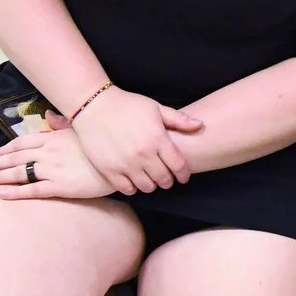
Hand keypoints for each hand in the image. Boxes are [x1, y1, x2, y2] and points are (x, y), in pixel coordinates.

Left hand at [0, 124, 114, 200]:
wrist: (119, 165)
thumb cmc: (100, 147)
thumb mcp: (82, 130)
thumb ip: (63, 123)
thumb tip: (49, 114)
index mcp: (53, 138)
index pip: (21, 143)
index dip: (5, 149)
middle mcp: (48, 153)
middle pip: (15, 158)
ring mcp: (52, 170)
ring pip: (18, 173)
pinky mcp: (58, 187)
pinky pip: (31, 190)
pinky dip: (14, 192)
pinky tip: (1, 193)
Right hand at [69, 85, 203, 192]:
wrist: (94, 107)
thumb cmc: (128, 106)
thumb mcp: (156, 108)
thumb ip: (179, 120)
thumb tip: (200, 125)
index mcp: (157, 138)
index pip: (178, 165)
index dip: (183, 174)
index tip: (183, 176)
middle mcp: (143, 154)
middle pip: (163, 179)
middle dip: (168, 181)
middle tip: (167, 179)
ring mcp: (125, 164)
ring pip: (146, 187)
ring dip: (152, 186)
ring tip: (152, 180)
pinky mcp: (109, 170)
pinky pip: (126, 189)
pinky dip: (134, 188)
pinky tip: (135, 181)